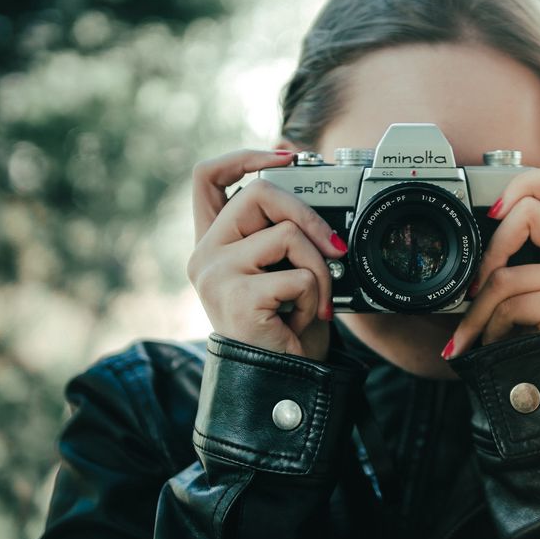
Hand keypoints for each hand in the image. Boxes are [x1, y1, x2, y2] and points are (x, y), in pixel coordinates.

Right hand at [187, 149, 346, 359]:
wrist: (282, 382)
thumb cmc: (284, 328)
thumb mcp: (280, 270)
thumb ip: (280, 233)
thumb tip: (312, 195)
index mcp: (212, 243)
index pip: (207, 177)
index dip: (244, 156)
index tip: (287, 156)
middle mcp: (204, 254)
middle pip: (258, 193)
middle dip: (308, 214)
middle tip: (334, 247)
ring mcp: (215, 274)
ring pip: (286, 233)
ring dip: (319, 266)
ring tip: (315, 298)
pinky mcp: (236, 297)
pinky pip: (297, 274)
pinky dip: (315, 296)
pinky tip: (303, 318)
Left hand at [446, 165, 539, 356]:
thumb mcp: (534, 289)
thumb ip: (523, 255)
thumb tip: (481, 232)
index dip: (525, 183)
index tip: (494, 212)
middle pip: (529, 214)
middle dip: (489, 254)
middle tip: (472, 293)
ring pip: (507, 274)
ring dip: (477, 313)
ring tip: (470, 337)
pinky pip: (513, 304)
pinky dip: (492, 329)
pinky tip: (494, 345)